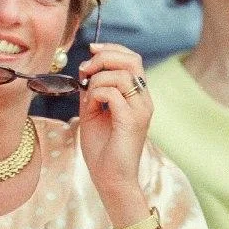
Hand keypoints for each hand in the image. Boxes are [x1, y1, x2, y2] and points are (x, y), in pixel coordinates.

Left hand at [77, 43, 152, 198]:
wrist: (110, 179)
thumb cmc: (102, 149)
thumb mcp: (93, 112)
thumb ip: (92, 91)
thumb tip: (85, 69)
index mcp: (137, 96)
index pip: (132, 59)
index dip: (112, 49)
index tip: (91, 49)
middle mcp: (144, 100)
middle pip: (132, 60)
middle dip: (104, 58)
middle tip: (86, 69)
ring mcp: (140, 109)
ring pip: (120, 75)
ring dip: (96, 81)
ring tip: (88, 98)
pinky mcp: (132, 120)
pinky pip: (113, 93)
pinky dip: (96, 94)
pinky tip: (91, 107)